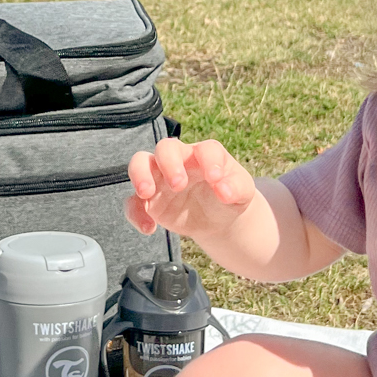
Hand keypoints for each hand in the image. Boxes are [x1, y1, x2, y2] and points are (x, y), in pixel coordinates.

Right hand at [125, 137, 257, 240]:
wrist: (217, 217)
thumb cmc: (229, 195)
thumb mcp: (242, 192)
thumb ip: (236, 188)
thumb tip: (225, 191)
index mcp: (205, 155)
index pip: (205, 149)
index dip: (209, 161)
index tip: (215, 178)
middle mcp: (180, 160)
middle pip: (166, 147)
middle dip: (169, 163)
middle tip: (179, 185)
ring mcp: (161, 178)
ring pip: (140, 163)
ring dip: (140, 175)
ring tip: (147, 194)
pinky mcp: (150, 200)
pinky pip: (134, 202)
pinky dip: (135, 213)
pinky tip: (149, 228)